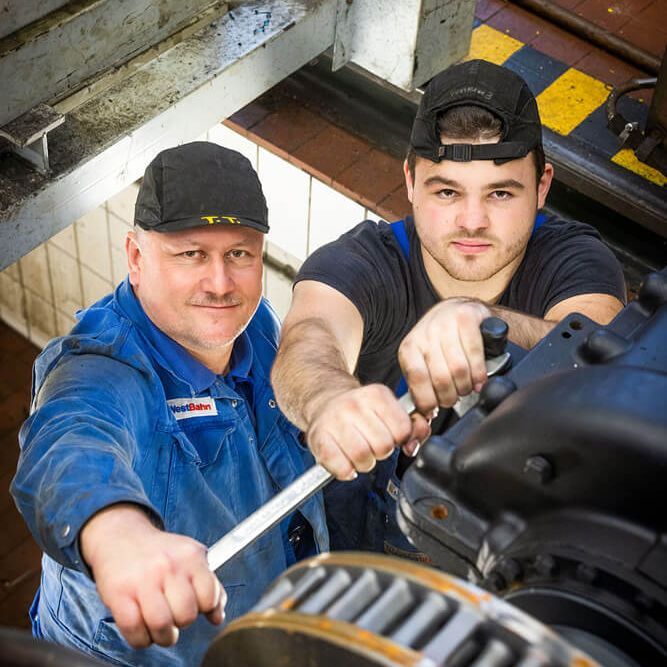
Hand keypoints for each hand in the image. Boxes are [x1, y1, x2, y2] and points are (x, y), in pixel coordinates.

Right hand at [80, 504, 225, 648]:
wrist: (122, 537)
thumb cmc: (161, 553)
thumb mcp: (191, 558)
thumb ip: (210, 585)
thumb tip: (218, 616)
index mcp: (190, 556)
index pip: (209, 597)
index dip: (204, 608)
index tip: (195, 606)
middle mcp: (168, 566)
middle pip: (186, 615)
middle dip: (182, 623)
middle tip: (175, 615)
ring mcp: (143, 580)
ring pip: (161, 626)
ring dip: (163, 636)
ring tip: (161, 628)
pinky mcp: (119, 594)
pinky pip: (134, 631)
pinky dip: (141, 639)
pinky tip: (143, 629)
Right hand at [306, 384, 430, 479]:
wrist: (325, 401)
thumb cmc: (361, 411)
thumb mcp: (390, 409)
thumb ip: (412, 426)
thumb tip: (413, 445)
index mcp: (377, 394)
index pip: (403, 430)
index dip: (399, 439)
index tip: (389, 435)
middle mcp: (354, 404)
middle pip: (384, 447)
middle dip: (381, 452)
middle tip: (372, 444)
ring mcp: (334, 420)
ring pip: (363, 459)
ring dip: (364, 463)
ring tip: (359, 453)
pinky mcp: (318, 437)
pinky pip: (341, 467)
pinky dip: (346, 471)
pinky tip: (345, 461)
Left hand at [398, 298, 490, 413]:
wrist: (459, 310)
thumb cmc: (441, 342)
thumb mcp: (423, 361)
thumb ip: (422, 385)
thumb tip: (424, 415)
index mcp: (410, 347)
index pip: (417, 379)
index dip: (428, 400)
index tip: (435, 409)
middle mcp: (425, 333)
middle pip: (441, 378)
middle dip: (451, 396)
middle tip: (455, 397)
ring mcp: (446, 323)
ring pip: (459, 368)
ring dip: (467, 385)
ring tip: (467, 387)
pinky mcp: (467, 317)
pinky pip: (475, 353)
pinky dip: (480, 371)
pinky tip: (479, 378)